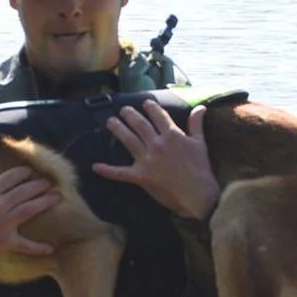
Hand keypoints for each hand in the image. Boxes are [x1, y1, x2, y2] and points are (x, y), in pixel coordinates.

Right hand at [0, 155, 59, 270]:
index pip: (12, 176)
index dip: (24, 172)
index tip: (31, 171)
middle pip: (25, 191)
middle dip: (40, 185)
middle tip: (50, 183)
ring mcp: (4, 224)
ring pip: (30, 209)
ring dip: (45, 202)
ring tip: (57, 198)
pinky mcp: (5, 241)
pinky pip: (24, 245)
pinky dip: (37, 248)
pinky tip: (50, 248)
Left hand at [92, 101, 219, 219]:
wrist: (197, 193)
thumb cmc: (200, 169)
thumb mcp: (200, 143)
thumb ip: (196, 124)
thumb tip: (200, 107)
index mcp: (172, 135)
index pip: (158, 116)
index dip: (151, 107)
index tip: (145, 102)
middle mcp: (157, 144)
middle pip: (140, 125)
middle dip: (130, 115)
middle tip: (123, 110)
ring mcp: (147, 159)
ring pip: (129, 140)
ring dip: (118, 129)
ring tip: (110, 122)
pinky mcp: (141, 176)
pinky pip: (121, 172)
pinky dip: (107, 170)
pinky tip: (95, 166)